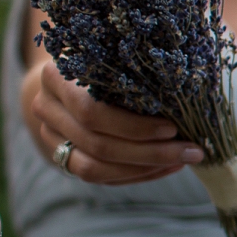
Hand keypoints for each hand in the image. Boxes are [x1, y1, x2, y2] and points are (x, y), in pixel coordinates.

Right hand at [22, 59, 201, 184]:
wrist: (66, 80)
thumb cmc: (104, 62)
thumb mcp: (115, 58)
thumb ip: (137, 71)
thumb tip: (190, 92)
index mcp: (56, 78)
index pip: (92, 112)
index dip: (134, 127)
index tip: (173, 128)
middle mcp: (45, 108)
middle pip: (97, 144)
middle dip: (150, 152)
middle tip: (191, 151)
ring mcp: (49, 136)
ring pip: (94, 167)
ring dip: (144, 168)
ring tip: (182, 160)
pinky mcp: (61, 158)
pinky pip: (99, 177)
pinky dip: (136, 175)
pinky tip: (165, 167)